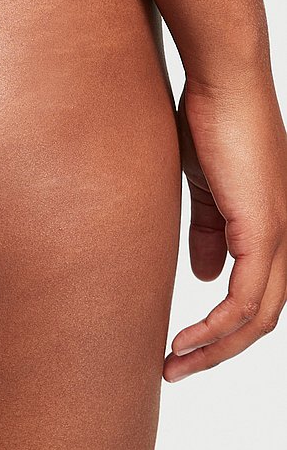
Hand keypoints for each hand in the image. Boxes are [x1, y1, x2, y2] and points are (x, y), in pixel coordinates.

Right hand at [164, 72, 286, 381]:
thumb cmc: (210, 119)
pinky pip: (246, 298)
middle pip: (263, 317)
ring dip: (215, 348)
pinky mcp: (265, 230)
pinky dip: (216, 327)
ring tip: (173, 362)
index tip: (183, 342)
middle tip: (176, 366)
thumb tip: (204, 274)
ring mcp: (280, 234)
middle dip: (218, 350)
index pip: (257, 294)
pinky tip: (187, 338)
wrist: (223, 82)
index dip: (223, 326)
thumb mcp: (205, 187)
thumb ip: (209, 231)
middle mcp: (286, 236)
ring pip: (259, 317)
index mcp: (271, 227)